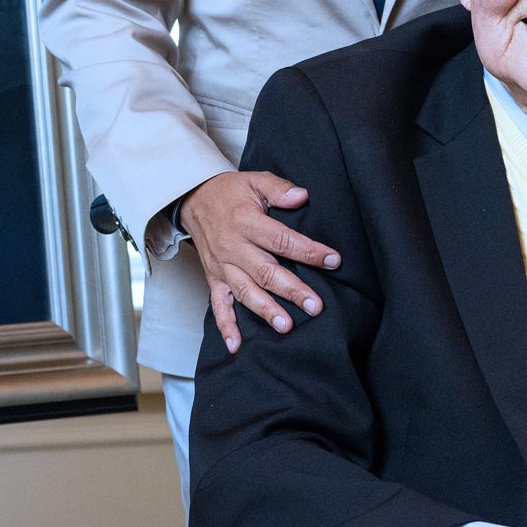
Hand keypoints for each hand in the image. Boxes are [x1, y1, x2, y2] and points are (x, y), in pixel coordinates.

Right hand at [178, 169, 336, 352]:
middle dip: (291, 290)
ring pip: (246, 291)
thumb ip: (279, 188)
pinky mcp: (213, 278)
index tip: (333, 260)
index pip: (282, 239)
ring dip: (265, 310)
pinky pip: (218, 305)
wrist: (192, 199)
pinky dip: (226, 326)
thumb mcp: (254, 180)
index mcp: (246, 221)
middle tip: (315, 306)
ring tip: (286, 326)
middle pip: (266, 271)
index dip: (308, 251)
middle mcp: (233, 247)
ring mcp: (222, 266)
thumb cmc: (229, 192)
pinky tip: (236, 346)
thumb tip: (303, 196)